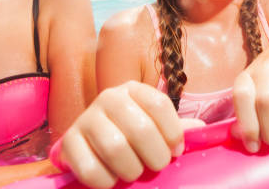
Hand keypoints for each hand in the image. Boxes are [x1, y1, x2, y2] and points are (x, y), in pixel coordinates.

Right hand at [59, 80, 203, 188]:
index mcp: (133, 89)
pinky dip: (106, 182)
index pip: (160, 104)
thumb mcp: (153, 124)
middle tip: (157, 165)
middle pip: (140, 128)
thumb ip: (174, 128)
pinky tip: (112, 179)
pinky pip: (91, 169)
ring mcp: (86, 118)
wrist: (89, 141)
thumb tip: (200, 129)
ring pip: (116, 148)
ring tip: (134, 172)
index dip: (173, 132)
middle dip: (155, 156)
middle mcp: (108, 98)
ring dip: (131, 169)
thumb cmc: (129, 132)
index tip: (176, 150)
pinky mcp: (68, 143)